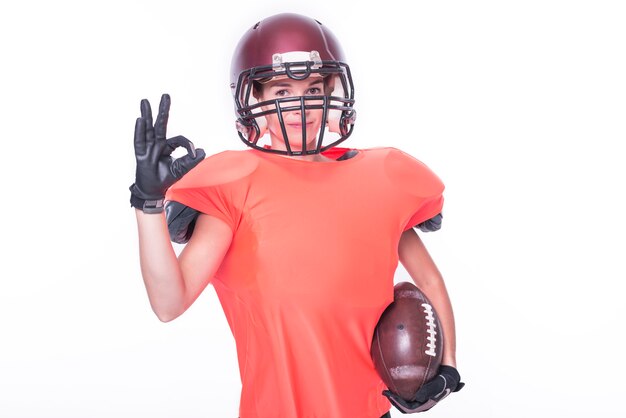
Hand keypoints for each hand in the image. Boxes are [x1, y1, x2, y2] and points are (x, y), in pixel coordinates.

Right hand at [130, 94, 204, 212]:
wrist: (154, 190)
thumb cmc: (166, 178)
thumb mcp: (182, 169)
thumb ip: (191, 160)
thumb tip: (202, 151)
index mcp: (167, 146)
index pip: (178, 139)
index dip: (187, 145)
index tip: (194, 152)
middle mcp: (157, 144)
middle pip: (160, 124)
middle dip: (163, 110)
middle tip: (166, 95)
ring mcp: (148, 147)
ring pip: (147, 128)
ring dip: (147, 114)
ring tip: (145, 101)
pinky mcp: (141, 154)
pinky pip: (140, 141)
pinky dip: (140, 130)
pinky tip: (140, 119)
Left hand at [383, 365, 463, 413]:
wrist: (451, 373)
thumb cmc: (446, 379)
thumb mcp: (440, 384)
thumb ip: (430, 390)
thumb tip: (417, 397)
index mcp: (425, 404)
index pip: (409, 408)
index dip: (398, 404)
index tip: (389, 395)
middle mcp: (421, 401)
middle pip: (405, 405)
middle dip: (394, 400)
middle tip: (385, 392)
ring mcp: (420, 395)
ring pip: (405, 398)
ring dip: (396, 395)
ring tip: (387, 387)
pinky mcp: (419, 388)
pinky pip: (407, 389)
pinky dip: (400, 386)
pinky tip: (394, 377)